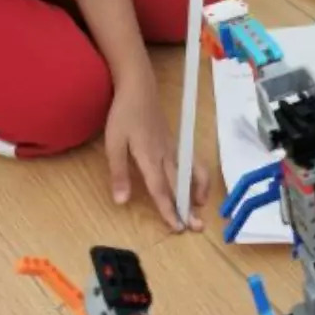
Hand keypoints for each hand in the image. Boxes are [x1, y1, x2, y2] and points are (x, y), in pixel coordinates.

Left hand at [104, 67, 209, 231]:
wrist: (139, 87)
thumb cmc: (124, 114)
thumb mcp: (114, 143)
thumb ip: (118, 173)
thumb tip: (121, 201)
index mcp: (149, 157)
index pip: (160, 189)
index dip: (168, 209)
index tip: (177, 227)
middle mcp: (166, 155)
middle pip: (180, 185)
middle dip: (188, 207)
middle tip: (197, 227)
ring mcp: (173, 148)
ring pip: (190, 174)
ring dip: (198, 191)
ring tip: (201, 207)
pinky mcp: (175, 143)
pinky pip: (191, 164)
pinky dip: (197, 177)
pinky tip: (195, 186)